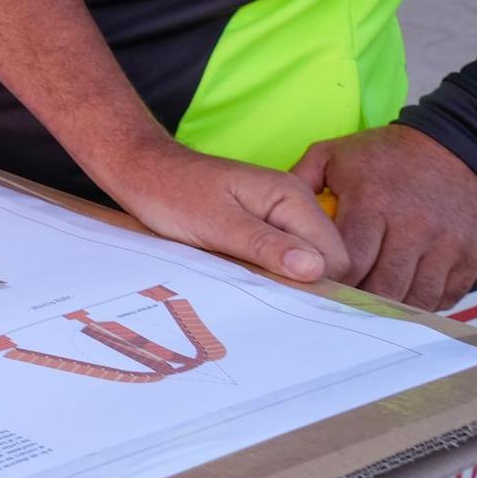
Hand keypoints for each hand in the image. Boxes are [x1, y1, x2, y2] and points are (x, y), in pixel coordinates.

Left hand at [101, 142, 350, 285]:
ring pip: (305, 262)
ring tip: (255, 290)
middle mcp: (294, 204)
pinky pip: (282, 258)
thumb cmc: (172, 194)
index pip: (335, 255)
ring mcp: (279, 215)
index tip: (289, 305)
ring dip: (286, 281)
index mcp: (291, 197)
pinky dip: (271, 273)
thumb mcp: (216, 224)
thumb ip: (266, 245)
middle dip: (306, 285)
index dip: (319, 285)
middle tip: (266, 299)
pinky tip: (249, 280)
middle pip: (327, 261)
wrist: (141, 172)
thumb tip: (315, 270)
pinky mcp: (262, 227)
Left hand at [289, 125, 476, 309]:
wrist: (455, 145)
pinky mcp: (471, 253)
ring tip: (371, 306)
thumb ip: (299, 182)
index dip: (332, 281)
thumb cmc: (386, 154)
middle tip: (343, 305)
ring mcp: (446, 242)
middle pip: (383, 287)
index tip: (320, 286)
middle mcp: (413, 226)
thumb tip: (270, 214)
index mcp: (374, 203)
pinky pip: (446, 295)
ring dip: (392, 308)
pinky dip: (425, 303)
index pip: (349, 262)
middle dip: (360, 301)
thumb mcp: (333, 155)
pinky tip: (405, 296)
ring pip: (416, 297)